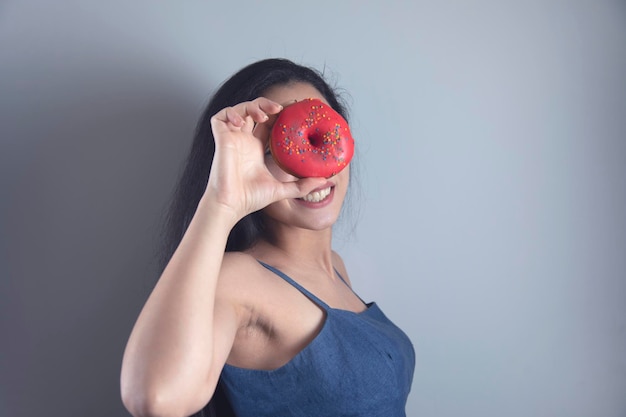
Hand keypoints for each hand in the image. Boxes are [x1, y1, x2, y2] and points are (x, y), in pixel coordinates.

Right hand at [205, 97, 325, 220]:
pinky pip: (220, 117)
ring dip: (252, 106)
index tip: (292, 110)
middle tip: (280, 109)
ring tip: (264, 116)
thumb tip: (325, 181)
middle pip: (255, 112)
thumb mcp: (283, 189)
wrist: (232, 205)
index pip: (268, 123)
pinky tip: (241, 122)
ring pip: (239, 109)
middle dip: (266, 105)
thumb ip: (302, 186)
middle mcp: (244, 140)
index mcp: (257, 148)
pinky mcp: (221, 139)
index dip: (278, 115)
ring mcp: (232, 138)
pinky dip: (231, 113)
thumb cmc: (251, 199)